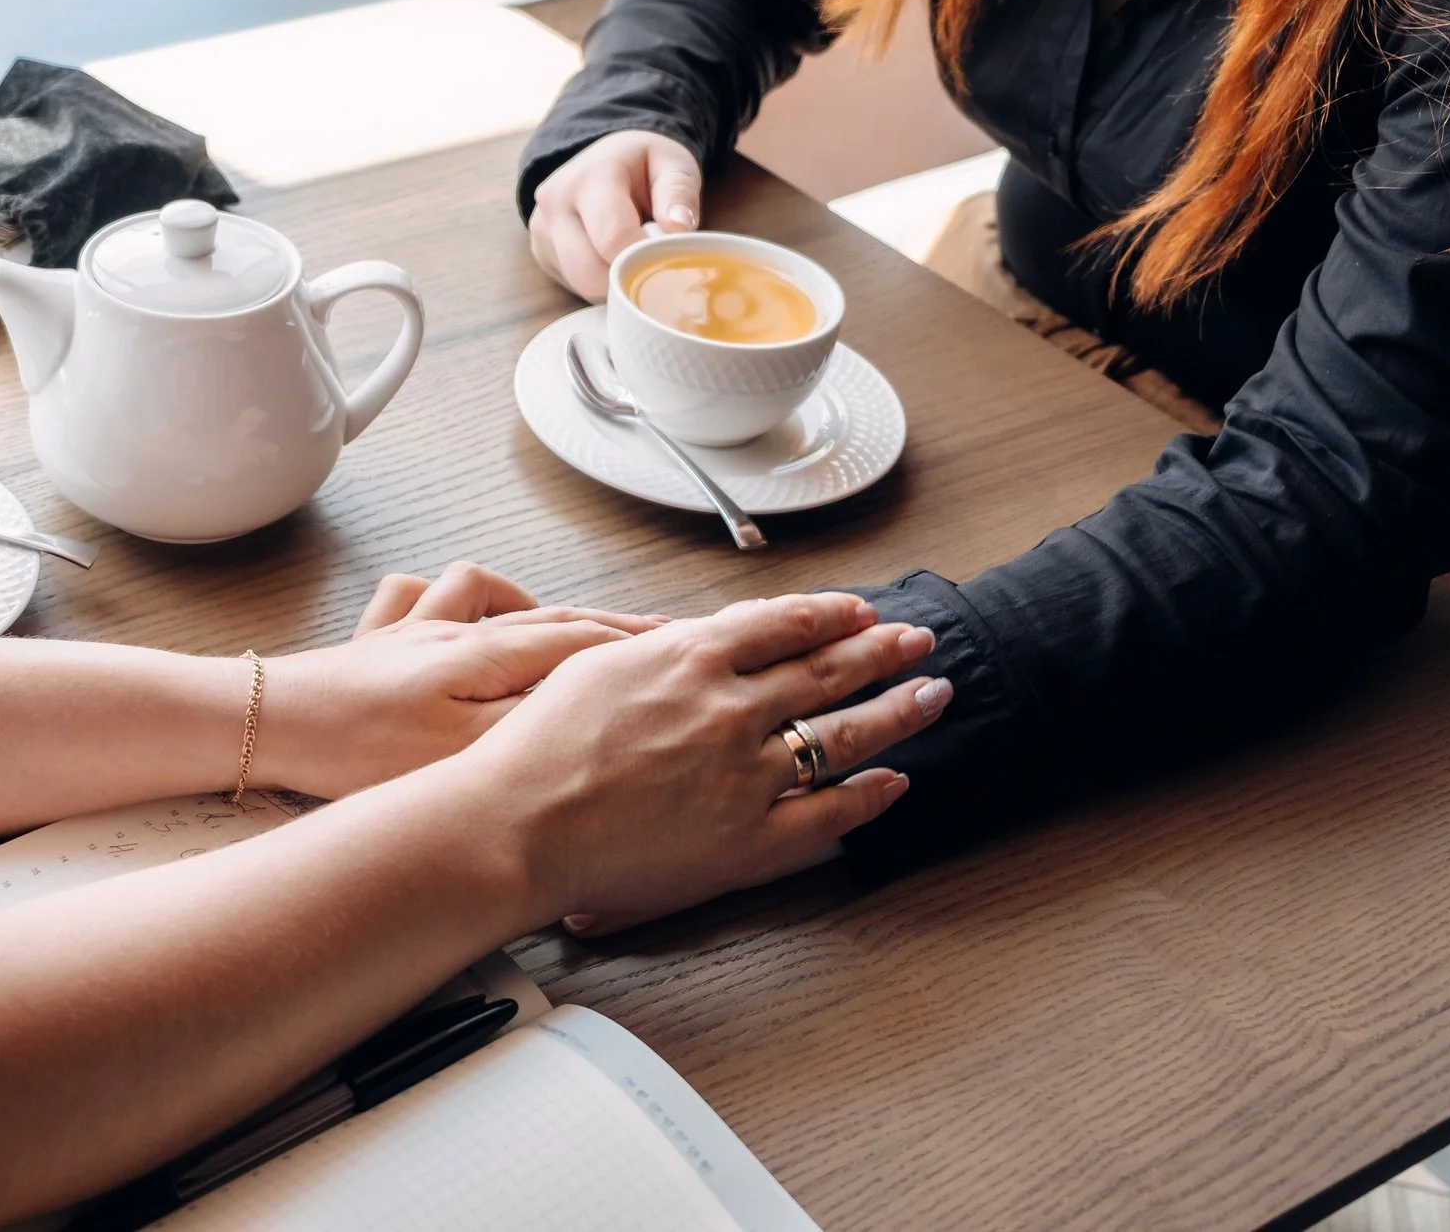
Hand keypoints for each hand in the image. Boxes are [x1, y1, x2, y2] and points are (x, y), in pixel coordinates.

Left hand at [256, 563, 664, 798]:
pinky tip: (452, 610)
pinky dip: (448, 597)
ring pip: (488, 594)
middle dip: (609, 622)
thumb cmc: (359, 749)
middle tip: (660, 631)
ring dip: (531, 602)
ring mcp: (414, 630)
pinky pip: (418, 596)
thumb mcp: (463, 751)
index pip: (585, 642)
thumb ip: (535, 723)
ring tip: (560, 621)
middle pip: (551, 614)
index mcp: (488, 654)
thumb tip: (597, 705)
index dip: (640, 646)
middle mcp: (457, 630)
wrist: (271, 724)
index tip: (689, 646)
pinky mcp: (375, 642)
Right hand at [447, 593, 950, 933]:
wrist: (517, 823)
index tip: (859, 610)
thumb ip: (655, 649)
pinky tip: (895, 780)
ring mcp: (748, 774)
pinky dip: (870, 794)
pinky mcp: (751, 838)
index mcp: (689, 659)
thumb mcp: (592, 665)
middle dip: (881, 650)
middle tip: (918, 638)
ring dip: (897, 708)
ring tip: (932, 692)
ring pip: (844, 733)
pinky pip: (830, 812)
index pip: (781, 625)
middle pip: (826, 670)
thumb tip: (695, 638)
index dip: (829, 615)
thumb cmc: (533, 750)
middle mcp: (730, 709)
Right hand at [528, 130, 703, 300]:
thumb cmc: (642, 163)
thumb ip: (679, 192)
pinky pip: (572, 285)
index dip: (644, 257)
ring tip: (630, 254)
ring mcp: (542, 230)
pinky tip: (609, 257)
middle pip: (590, 272)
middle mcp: (555, 203)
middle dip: (627, 276)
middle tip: (649, 258)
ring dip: (612, 282)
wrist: (605, 157)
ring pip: (581, 284)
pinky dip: (597, 282)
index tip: (666, 252)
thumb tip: (679, 228)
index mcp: (590, 178)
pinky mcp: (540, 251)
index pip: (613, 238)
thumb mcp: (672, 163)